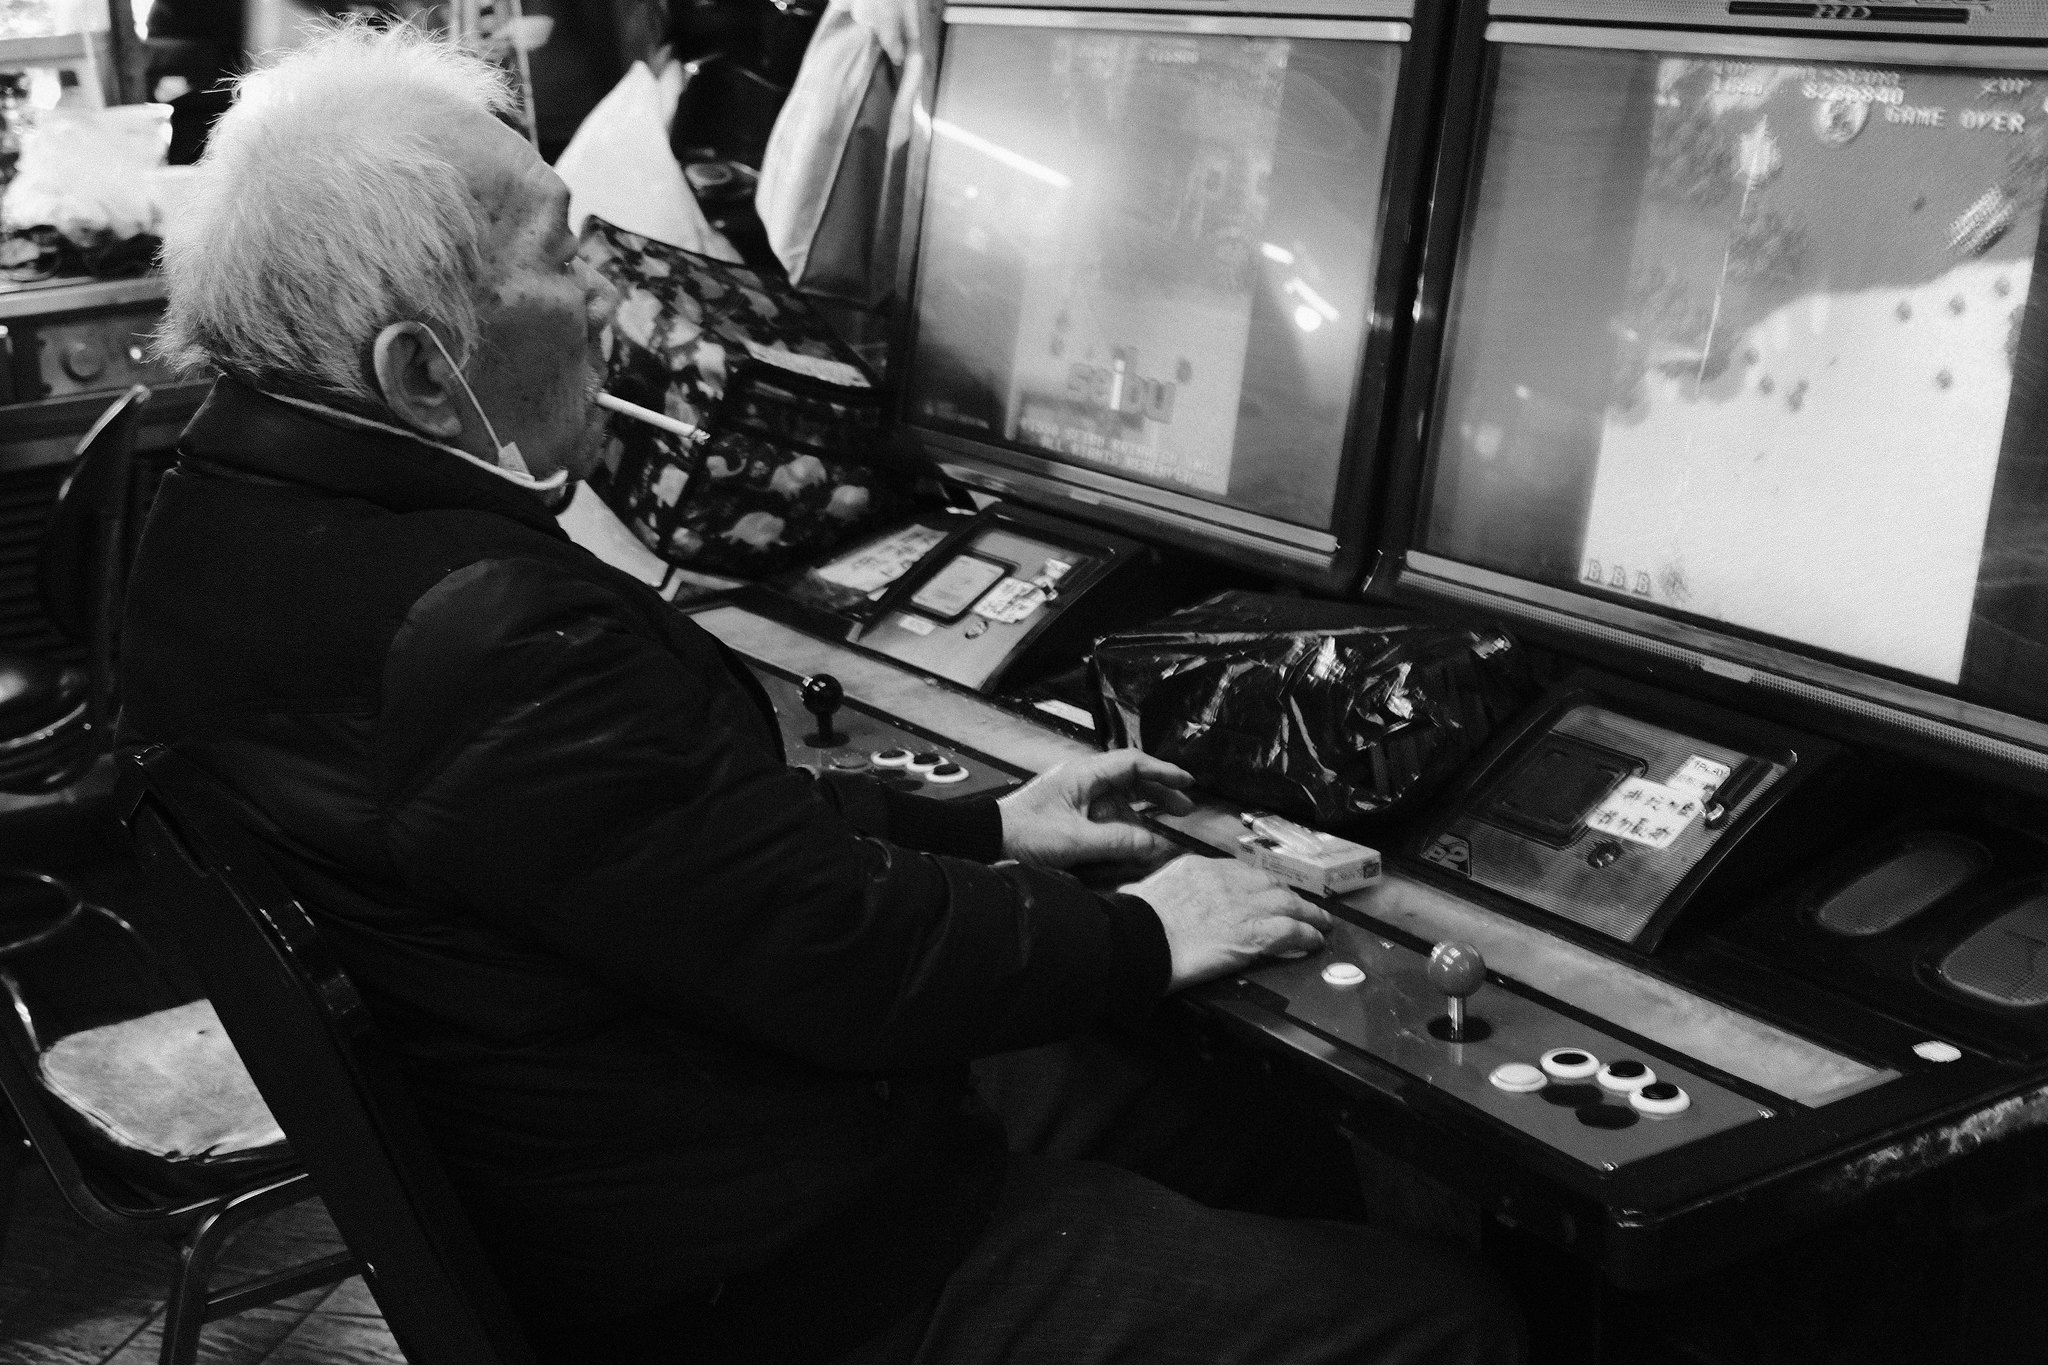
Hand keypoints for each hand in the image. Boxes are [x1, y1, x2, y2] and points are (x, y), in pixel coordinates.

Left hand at [997, 749, 1195, 869]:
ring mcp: (1076, 797)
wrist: (985, 841)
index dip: (1162, 772)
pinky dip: (1126, 823)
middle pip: (1130, 779)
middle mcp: (1082, 780)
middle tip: (1185, 807)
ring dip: (1144, 810)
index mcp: (1083, 774)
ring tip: (1167, 823)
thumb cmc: (1023, 834)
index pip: (1132, 763)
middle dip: (1159, 791)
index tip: (1187, 782)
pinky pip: (1106, 814)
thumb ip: (1119, 842)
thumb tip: (1157, 845)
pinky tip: (1137, 837)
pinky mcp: (1070, 815)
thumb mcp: (1076, 841)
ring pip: (1120, 798)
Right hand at [1120, 855, 1331, 991]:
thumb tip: (1137, 894)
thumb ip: (1154, 891)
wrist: (1139, 939)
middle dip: (1288, 893)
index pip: (1238, 870)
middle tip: (1301, 903)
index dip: (1258, 882)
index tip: (1265, 889)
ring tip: (1321, 922)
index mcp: (1198, 868)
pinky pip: (1292, 930)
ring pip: (1289, 902)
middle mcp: (1226, 881)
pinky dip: (1307, 934)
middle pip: (1269, 882)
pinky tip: (1314, 941)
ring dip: (1309, 913)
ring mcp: (1243, 905)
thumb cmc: (1132, 921)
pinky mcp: (1253, 933)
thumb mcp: (1141, 892)